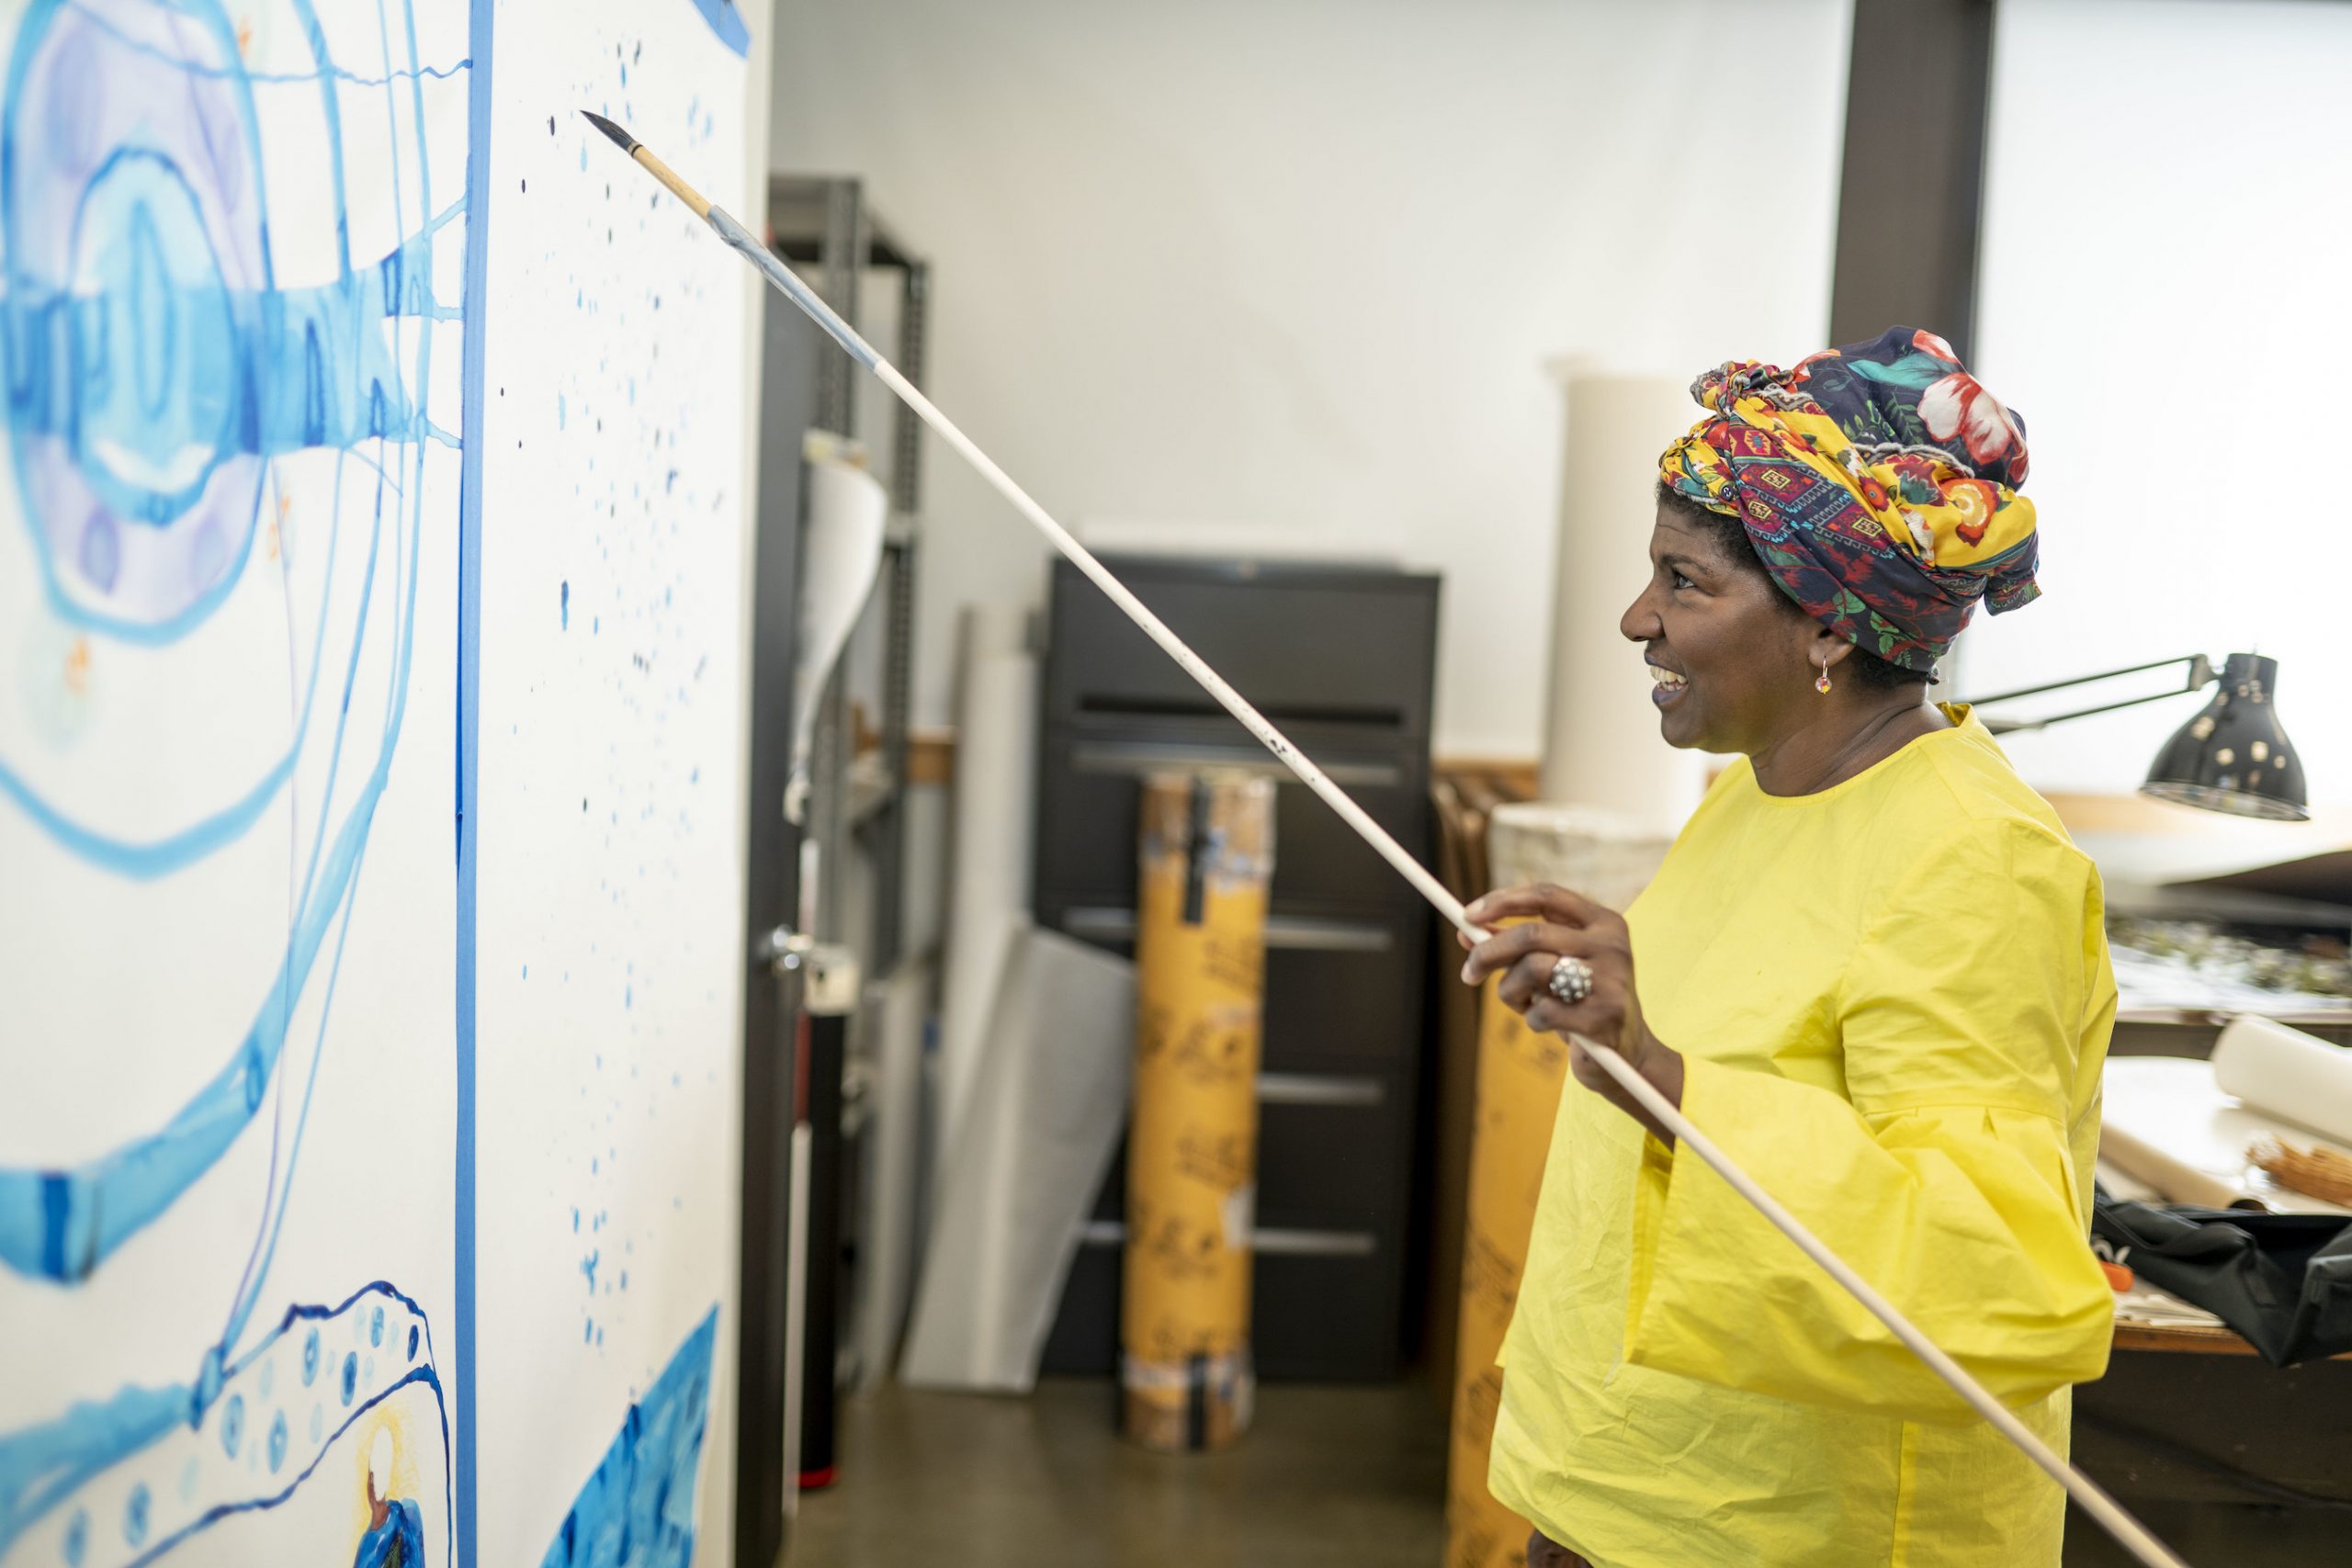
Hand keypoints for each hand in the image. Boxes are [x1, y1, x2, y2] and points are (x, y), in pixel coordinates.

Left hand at [1458, 883, 1683, 1144]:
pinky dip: (1532, 1019)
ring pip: (1532, 969)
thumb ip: (1516, 946)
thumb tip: (1465, 931)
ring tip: (1523, 1005)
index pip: (1547, 895)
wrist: (1626, 1053)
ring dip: (1511, 991)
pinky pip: (1543, 1011)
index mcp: (1603, 923)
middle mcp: (1611, 945)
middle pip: (1531, 934)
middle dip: (1489, 952)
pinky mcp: (1605, 1016)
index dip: (1503, 901)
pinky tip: (1547, 1024)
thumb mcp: (1553, 966)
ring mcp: (1612, 980)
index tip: (1467, 915)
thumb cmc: (1580, 1002)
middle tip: (1468, 972)